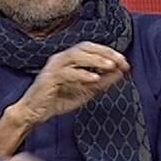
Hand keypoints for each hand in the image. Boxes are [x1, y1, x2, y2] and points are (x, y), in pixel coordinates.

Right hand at [13, 41, 129, 124]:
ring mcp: (54, 66)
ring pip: (75, 55)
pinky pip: (66, 72)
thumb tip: (121, 72)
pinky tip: (94, 79)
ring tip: (110, 66)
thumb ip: (103, 82)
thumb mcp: (86, 91)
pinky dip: (81, 74)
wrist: (35, 113)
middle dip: (104, 53)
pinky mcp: (48, 77)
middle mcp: (61, 58)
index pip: (91, 48)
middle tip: (120, 61)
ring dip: (94, 60)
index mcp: (70, 59)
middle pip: (84, 47)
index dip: (109, 53)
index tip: (125, 62)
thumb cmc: (58, 100)